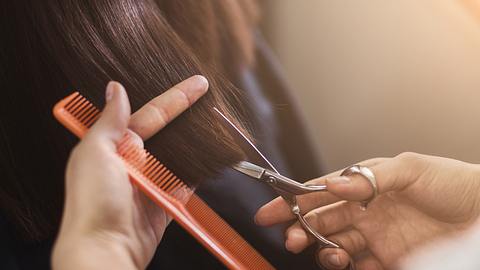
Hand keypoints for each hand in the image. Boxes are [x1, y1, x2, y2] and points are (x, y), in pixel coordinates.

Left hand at [52, 75, 207, 269]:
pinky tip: (211, 159)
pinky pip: (186, 184)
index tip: (197, 85)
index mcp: (115, 146)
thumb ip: (109, 121)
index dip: (176, 98)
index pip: (151, 115)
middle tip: (210, 99)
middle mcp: (133, 162)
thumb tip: (115, 89)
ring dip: (195, 143)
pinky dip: (198, 173)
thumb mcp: (95, 153)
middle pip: (168, 133)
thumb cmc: (92, 204)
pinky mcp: (164, 204)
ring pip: (179, 157)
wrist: (105, 249)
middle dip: (188, 116)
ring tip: (216, 126)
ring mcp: (150, 184)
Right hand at [255, 152, 479, 268]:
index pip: (321, 193)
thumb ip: (369, 177)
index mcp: (365, 186)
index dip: (293, 200)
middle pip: (321, 222)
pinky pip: (358, 266)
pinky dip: (344, 266)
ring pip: (334, 246)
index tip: (271, 209)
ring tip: (323, 252)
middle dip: (299, 228)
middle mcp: (365, 211)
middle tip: (290, 236)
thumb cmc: (453, 184)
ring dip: (321, 250)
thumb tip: (333, 185)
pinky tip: (345, 261)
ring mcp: (376, 237)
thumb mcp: (411, 169)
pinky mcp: (388, 260)